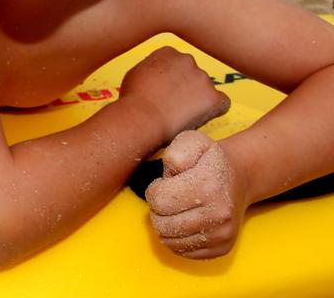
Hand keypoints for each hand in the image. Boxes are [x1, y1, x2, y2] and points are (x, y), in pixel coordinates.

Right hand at [120, 46, 229, 143]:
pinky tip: (200, 116)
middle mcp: (187, 59)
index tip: (165, 89)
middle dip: (186, 87)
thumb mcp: (136, 72)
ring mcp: (202, 77)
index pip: (177, 62)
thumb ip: (152, 67)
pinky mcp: (213, 97)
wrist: (141, 117)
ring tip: (179, 114)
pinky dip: (214, 109)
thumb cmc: (133, 99)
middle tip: (173, 104)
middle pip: (192, 74)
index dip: (172, 78)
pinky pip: (222, 102)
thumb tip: (158, 73)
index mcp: (168, 52)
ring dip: (197, 99)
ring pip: (205, 89)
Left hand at [146, 130, 247, 258]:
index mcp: (208, 186)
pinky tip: (184, 222)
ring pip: (171, 242)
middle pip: (163, 225)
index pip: (159, 201)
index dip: (154, 191)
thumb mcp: (193, 141)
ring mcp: (222, 234)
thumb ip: (177, 151)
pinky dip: (177, 239)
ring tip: (176, 209)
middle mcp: (219, 214)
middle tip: (169, 198)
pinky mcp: (222, 249)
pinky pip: (184, 252)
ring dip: (166, 226)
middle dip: (157, 210)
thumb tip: (171, 170)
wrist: (240, 177)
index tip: (164, 184)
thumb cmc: (209, 158)